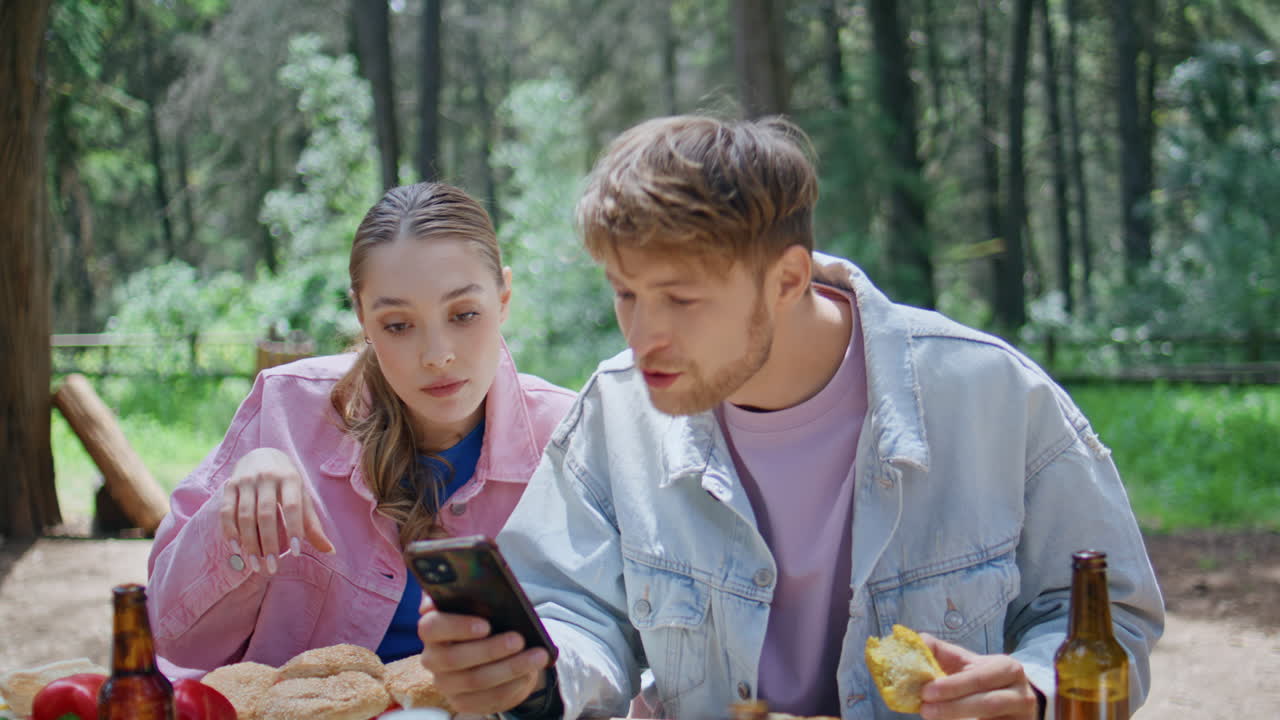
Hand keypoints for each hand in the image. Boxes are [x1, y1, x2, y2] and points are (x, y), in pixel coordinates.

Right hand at [219, 447, 334, 571]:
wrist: (262, 454)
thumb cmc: (287, 483)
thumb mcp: (303, 497)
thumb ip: (312, 524)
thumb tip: (330, 551)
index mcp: (290, 479)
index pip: (292, 506)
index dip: (294, 529)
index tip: (296, 553)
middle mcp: (267, 478)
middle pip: (266, 515)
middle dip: (268, 543)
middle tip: (272, 568)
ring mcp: (246, 481)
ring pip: (244, 516)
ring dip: (249, 543)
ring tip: (255, 564)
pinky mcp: (229, 485)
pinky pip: (226, 512)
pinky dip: (230, 532)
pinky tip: (237, 549)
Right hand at [417, 595, 552, 714]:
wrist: (493, 649)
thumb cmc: (485, 619)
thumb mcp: (478, 602)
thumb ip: (470, 592)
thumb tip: (475, 584)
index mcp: (432, 629)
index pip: (431, 627)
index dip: (457, 626)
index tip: (486, 625)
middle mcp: (433, 658)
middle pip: (455, 658)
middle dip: (490, 649)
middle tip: (518, 639)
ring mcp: (447, 683)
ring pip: (476, 680)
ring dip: (510, 667)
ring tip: (537, 655)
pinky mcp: (464, 702)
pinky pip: (488, 698)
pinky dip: (512, 685)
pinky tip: (529, 674)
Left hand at [917, 634, 1040, 719]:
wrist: (1013, 700)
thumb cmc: (982, 678)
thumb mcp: (966, 663)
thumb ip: (941, 652)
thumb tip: (918, 640)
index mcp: (1007, 668)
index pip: (979, 677)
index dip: (953, 685)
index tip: (926, 691)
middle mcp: (1020, 693)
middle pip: (988, 702)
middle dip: (953, 706)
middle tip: (925, 709)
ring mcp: (1022, 715)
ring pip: (990, 717)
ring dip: (958, 718)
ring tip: (931, 716)